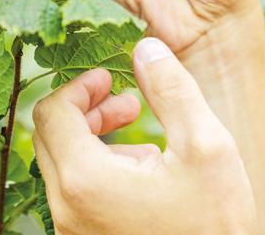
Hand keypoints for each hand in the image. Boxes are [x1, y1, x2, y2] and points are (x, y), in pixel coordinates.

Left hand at [32, 38, 256, 234]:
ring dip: (92, 137)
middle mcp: (66, 208)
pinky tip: (142, 170)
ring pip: (61, 165)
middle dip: (85, 108)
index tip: (109, 77)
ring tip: (139, 130)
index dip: (78, 85)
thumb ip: (172, 90)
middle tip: (123, 99)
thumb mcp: (207, 147)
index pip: (52, 112)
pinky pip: (74, 193)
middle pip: (49, 136)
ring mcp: (72, 230)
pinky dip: (96, 168)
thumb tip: (146, 47)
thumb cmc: (216, 228)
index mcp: (85, 180)